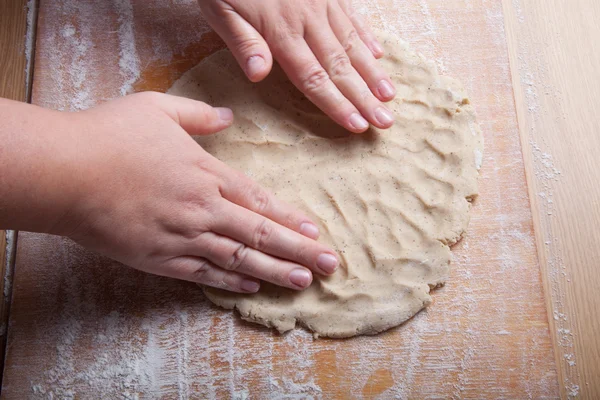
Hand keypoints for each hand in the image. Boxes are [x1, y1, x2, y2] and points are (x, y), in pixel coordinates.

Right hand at [56, 92, 338, 292]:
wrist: (63, 173)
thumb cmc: (108, 136)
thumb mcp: (156, 108)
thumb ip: (199, 115)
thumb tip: (228, 117)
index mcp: (205, 173)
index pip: (260, 200)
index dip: (290, 219)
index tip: (316, 233)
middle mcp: (202, 209)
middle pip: (260, 234)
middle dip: (299, 252)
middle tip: (331, 265)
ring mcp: (182, 237)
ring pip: (238, 260)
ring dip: (274, 272)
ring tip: (304, 282)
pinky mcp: (158, 259)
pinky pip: (202, 274)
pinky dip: (230, 282)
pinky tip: (251, 288)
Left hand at [198, 0, 395, 132]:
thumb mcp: (219, 8)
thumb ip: (242, 41)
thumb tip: (259, 75)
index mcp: (280, 31)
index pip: (312, 78)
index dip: (336, 104)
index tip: (356, 126)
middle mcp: (308, 20)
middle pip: (340, 67)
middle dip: (364, 98)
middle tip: (386, 122)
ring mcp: (322, 3)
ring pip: (352, 43)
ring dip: (373, 72)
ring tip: (390, 96)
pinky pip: (352, 15)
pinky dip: (367, 35)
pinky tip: (379, 54)